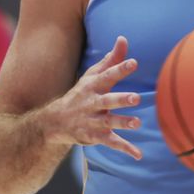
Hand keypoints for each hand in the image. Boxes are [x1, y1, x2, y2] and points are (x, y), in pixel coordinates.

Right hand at [44, 36, 143, 159]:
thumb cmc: (81, 94)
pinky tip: (138, 155)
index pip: (108, 76)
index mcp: (94, 86)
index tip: (133, 62)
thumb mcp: (92, 76)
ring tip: (137, 123)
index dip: (120, 69)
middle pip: (108, 100)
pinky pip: (111, 142)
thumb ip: (110, 59)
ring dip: (123, 123)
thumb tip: (123, 39)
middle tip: (136, 98)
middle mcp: (93, 103)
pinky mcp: (94, 136)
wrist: (55, 121)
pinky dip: (125, 148)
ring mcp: (93, 121)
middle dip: (121, 99)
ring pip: (109, 122)